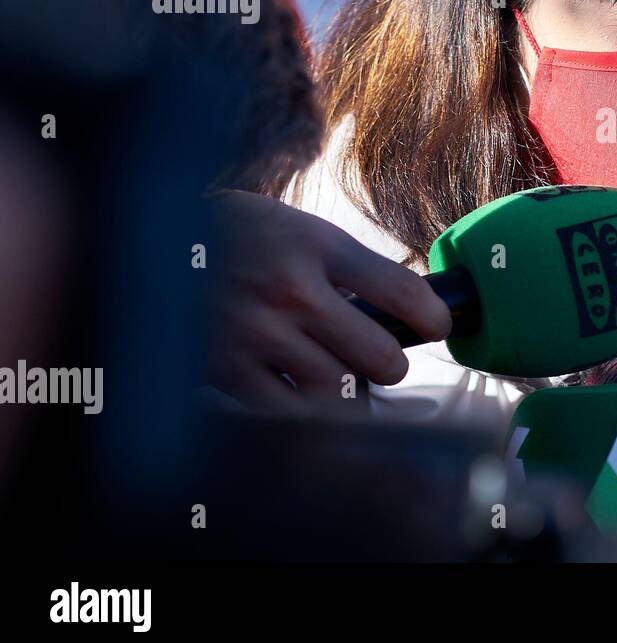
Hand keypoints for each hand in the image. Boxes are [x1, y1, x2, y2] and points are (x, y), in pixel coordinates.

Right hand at [204, 190, 450, 409]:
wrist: (153, 239)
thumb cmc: (240, 236)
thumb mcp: (298, 229)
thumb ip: (345, 267)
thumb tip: (405, 309)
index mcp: (317, 245)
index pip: (403, 291)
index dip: (434, 319)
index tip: (437, 327)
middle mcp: (291, 289)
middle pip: (380, 356)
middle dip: (390, 365)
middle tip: (382, 361)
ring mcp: (257, 332)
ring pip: (338, 393)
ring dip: (349, 394)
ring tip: (342, 380)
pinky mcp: (224, 367)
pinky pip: (287, 412)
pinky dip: (303, 413)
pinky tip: (303, 398)